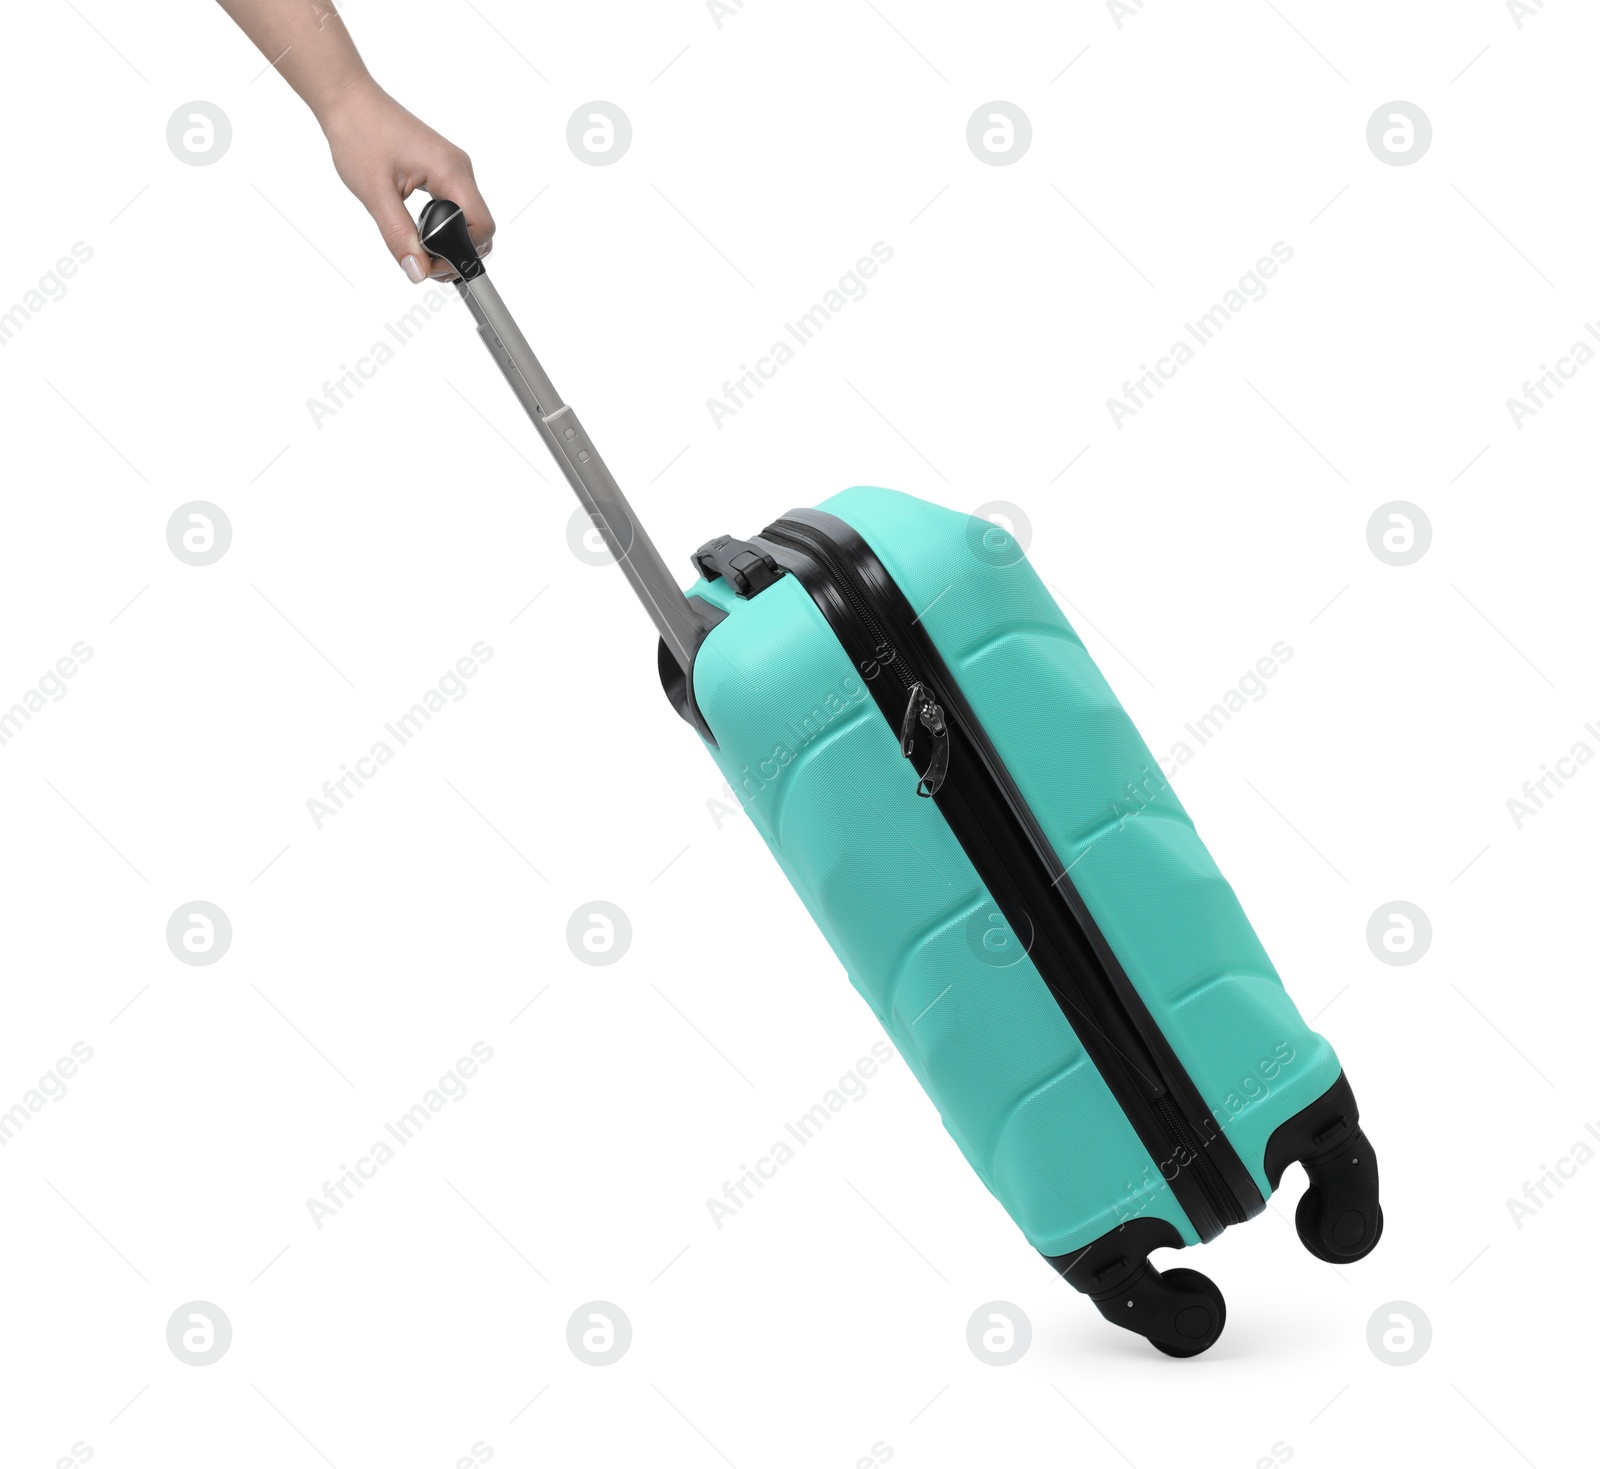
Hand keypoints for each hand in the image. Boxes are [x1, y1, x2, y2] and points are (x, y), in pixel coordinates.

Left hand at [318, 78, 494, 282]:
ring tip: (418, 245)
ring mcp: (453, 166)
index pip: (483, 227)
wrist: (348, 100)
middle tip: (423, 261)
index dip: (462, 254)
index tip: (431, 264)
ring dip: (449, 238)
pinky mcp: (443, 167)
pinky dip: (443, 223)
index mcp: (450, 170)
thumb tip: (417, 271)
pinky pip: (456, 204)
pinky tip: (419, 226)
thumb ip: (399, 236)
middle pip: (480, 225)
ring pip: (468, 217)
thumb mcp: (376, 194)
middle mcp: (459, 167)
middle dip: (457, 251)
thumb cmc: (359, 133)